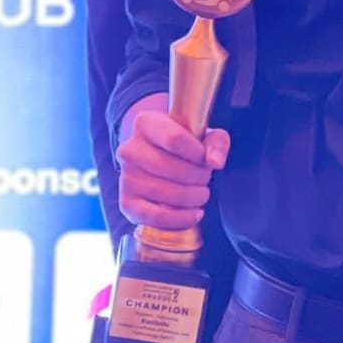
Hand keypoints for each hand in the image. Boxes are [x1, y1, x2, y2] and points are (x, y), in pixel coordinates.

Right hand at [116, 108, 230, 229]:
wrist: (160, 159)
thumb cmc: (186, 145)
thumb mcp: (206, 135)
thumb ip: (216, 142)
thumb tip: (215, 162)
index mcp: (145, 123)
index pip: (174, 139)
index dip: (197, 153)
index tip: (205, 159)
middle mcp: (129, 149)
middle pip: (170, 168)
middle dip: (198, 177)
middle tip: (205, 178)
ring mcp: (126, 177)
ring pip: (164, 193)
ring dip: (192, 198)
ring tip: (201, 193)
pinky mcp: (126, 203)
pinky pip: (154, 217)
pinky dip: (179, 219)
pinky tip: (195, 214)